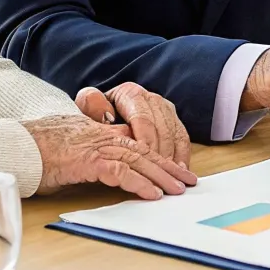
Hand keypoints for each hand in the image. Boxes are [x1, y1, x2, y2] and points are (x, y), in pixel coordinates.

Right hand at [21, 114, 197, 199]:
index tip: (175, 171)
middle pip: (143, 150)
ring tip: (177, 191)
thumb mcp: (71, 149)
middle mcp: (100, 136)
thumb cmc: (36, 151)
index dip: (158, 157)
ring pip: (136, 160)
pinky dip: (138, 183)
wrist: (13, 147)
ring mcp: (93, 147)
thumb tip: (113, 169)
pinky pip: (118, 172)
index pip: (136, 143)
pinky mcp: (85, 161)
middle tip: (188, 183)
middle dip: (167, 167)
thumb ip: (92, 154)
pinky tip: (151, 194)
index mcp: (98, 133)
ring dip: (160, 177)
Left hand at [75, 82, 190, 166]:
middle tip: (160, 174)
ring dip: (174, 156)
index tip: (145, 160)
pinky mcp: (173, 120)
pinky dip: (183, 154)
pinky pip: (182, 137)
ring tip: (173, 176)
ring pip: (174, 132)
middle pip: (161, 127)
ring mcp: (165, 109)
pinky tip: (180, 170)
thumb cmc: (95, 113)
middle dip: (161, 153)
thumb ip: (91, 105)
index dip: (146, 140)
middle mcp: (151, 98)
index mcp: (130, 94)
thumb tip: (106, 114)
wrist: (104, 109)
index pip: (142, 118)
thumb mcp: (87, 106)